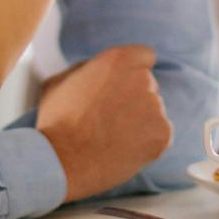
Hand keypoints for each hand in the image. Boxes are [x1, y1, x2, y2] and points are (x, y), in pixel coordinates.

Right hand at [37, 43, 171, 199]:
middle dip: (134, 98)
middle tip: (111, 119)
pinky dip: (148, 143)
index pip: (144, 56)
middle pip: (148, 85)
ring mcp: (155, 107)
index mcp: (119, 60)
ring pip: (154, 111)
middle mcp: (142, 79)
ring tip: (114, 138)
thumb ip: (85, 69)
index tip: (123, 86)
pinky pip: (161, 134)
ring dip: (141, 121)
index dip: (133, 71)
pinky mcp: (163, 134)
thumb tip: (95, 70)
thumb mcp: (60, 81)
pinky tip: (125, 150)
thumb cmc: (55, 122)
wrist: (62, 162)